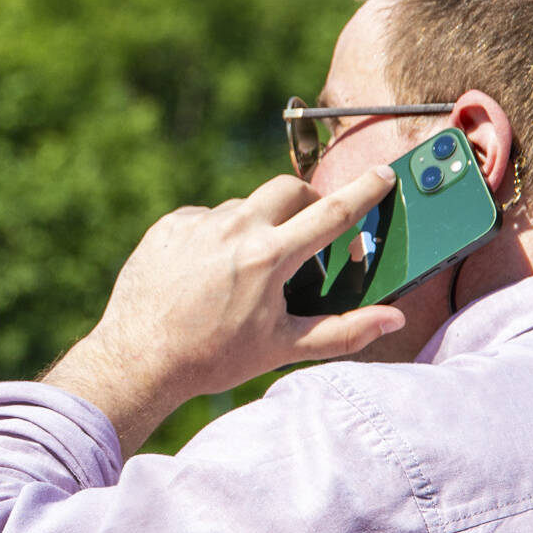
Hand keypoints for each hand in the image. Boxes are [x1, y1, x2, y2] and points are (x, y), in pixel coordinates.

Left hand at [43, 166, 403, 455]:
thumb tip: (393, 320)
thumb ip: (345, 332)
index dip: (363, 191)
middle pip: (289, 191)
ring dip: (257, 228)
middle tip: (307, 233)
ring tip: (244, 275)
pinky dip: (217, 237)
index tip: (381, 174)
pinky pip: (206, 219)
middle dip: (306, 203)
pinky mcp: (169, 225)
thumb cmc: (213, 358)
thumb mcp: (283, 348)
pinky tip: (206, 275)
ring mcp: (198, 223)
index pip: (331, 212)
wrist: (139, 357)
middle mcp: (234, 228)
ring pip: (244, 208)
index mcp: (269, 256)